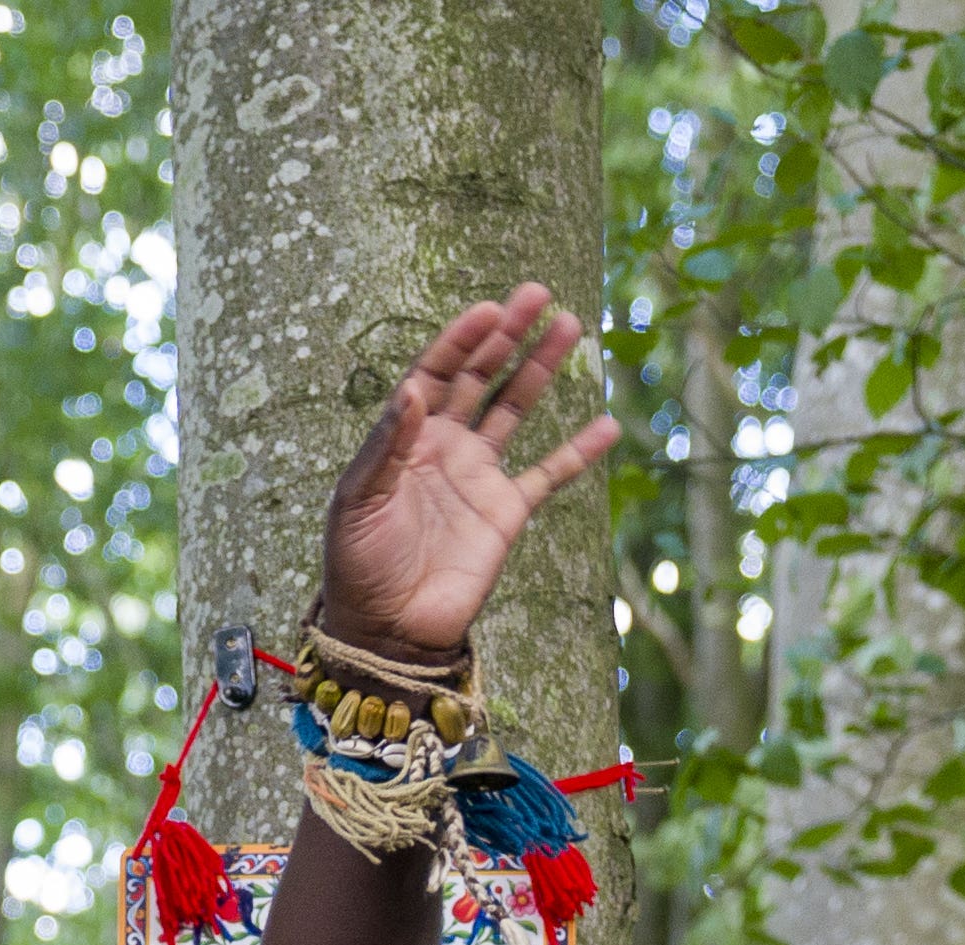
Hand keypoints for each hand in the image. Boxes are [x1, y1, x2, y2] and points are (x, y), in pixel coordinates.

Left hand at [311, 288, 620, 667]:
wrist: (387, 630)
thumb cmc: (357, 566)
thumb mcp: (358, 501)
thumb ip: (387, 445)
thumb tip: (413, 389)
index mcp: (405, 437)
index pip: (435, 373)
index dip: (461, 340)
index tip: (489, 310)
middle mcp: (444, 446)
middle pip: (480, 376)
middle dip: (506, 336)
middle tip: (535, 294)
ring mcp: (478, 476)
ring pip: (516, 409)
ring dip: (540, 368)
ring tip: (569, 325)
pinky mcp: (506, 513)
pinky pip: (549, 474)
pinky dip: (578, 452)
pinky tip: (607, 424)